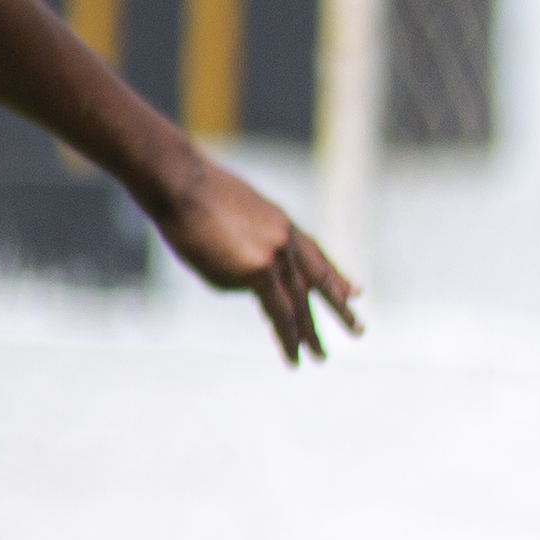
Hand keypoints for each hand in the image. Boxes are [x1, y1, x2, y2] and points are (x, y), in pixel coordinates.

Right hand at [153, 157, 363, 364]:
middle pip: (318, 283)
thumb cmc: (196, 194)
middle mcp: (288, 242)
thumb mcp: (238, 217)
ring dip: (307, 334)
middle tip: (359, 331)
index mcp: (285, 225)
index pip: (317, 257)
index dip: (335, 277)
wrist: (179, 181)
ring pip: (297, 304)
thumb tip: (257, 282)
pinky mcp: (257, 271)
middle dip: (339, 309)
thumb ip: (256, 249)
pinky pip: (267, 305)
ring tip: (320, 358)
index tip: (355, 293)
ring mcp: (275, 256)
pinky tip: (283, 343)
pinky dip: (277, 328)